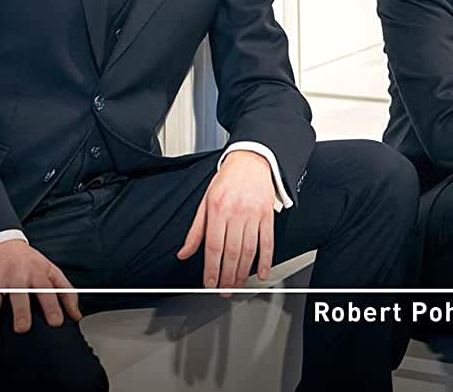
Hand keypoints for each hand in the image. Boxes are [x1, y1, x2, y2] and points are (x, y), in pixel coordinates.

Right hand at [0, 240, 80, 345]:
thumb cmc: (28, 262)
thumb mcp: (50, 270)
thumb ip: (65, 292)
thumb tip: (77, 316)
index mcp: (36, 273)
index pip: (46, 289)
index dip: (53, 305)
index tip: (56, 322)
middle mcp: (16, 277)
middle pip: (18, 294)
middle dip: (20, 310)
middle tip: (22, 328)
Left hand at [176, 150, 275, 293]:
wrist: (251, 160)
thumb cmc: (227, 180)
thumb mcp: (205, 201)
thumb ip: (195, 230)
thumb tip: (184, 253)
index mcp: (217, 209)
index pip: (213, 246)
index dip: (211, 269)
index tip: (209, 284)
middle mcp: (236, 213)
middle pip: (231, 252)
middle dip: (227, 276)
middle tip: (224, 291)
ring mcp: (253, 214)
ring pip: (249, 250)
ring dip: (243, 272)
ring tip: (237, 285)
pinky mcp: (267, 214)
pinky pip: (268, 241)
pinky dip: (266, 260)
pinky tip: (262, 273)